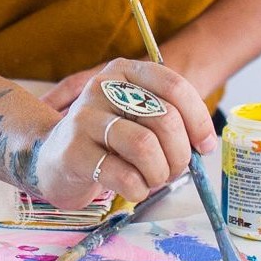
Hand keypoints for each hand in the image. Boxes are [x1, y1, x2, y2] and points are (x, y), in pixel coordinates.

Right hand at [32, 59, 215, 210]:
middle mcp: (103, 87)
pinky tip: (134, 188)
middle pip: (164, 118)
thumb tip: (206, 143)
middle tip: (174, 170)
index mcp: (124, 72)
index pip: (174, 86)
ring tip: (152, 179)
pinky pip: (124, 175)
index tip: (205, 146)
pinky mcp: (74, 152)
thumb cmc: (108, 139)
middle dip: (180, 154)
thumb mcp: (137, 116)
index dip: (198, 119)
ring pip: (146, 147)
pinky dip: (139, 189)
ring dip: (160, 173)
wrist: (55, 158)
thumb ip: (170, 120)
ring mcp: (85, 118)